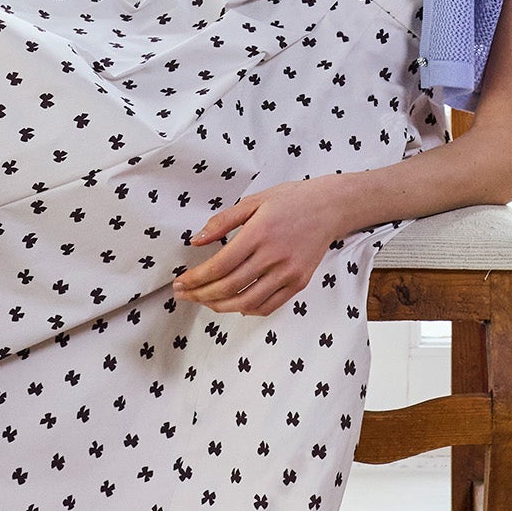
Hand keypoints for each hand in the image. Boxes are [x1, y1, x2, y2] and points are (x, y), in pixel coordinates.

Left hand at [172, 178, 343, 317]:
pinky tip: (233, 304)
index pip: (220, 265)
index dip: (196, 278)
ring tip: (203, 301)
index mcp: (259, 233)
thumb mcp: (253, 201)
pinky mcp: (299, 283)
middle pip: (230, 286)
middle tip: (184, 294)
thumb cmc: (290, 200)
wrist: (330, 207)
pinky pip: (269, 306)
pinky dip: (247, 309)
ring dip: (220, 306)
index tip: (180, 282)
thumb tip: (195, 240)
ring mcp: (289, 273)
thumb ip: (222, 221)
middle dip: (201, 294)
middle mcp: (274, 256)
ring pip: (247, 301)